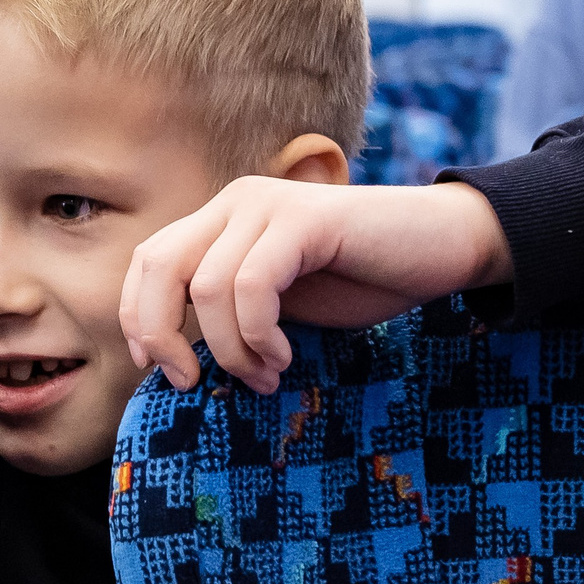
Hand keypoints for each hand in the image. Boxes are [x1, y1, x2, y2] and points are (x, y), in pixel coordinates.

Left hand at [118, 179, 511, 394]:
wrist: (444, 247)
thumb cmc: (363, 280)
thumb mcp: (281, 302)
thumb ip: (230, 312)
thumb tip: (176, 358)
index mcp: (224, 219)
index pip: (149, 261)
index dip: (138, 316)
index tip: (159, 369)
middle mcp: (237, 202)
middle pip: (159, 266)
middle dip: (160, 331)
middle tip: (189, 381)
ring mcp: (269, 204)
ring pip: (208, 286)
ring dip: (230, 348)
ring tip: (264, 376)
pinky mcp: (305, 218)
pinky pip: (252, 284)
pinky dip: (258, 334)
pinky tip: (282, 357)